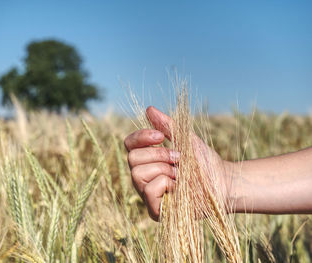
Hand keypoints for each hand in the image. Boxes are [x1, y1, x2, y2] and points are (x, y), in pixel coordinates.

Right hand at [124, 106, 229, 220]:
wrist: (223, 182)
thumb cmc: (204, 162)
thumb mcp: (185, 138)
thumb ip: (167, 125)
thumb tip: (149, 109)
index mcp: (148, 159)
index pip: (129, 144)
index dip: (141, 137)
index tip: (161, 136)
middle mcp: (144, 176)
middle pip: (132, 158)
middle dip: (158, 154)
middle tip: (178, 158)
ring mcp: (148, 194)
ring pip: (137, 174)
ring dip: (163, 169)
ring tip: (179, 174)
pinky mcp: (156, 210)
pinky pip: (148, 191)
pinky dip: (164, 184)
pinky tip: (177, 187)